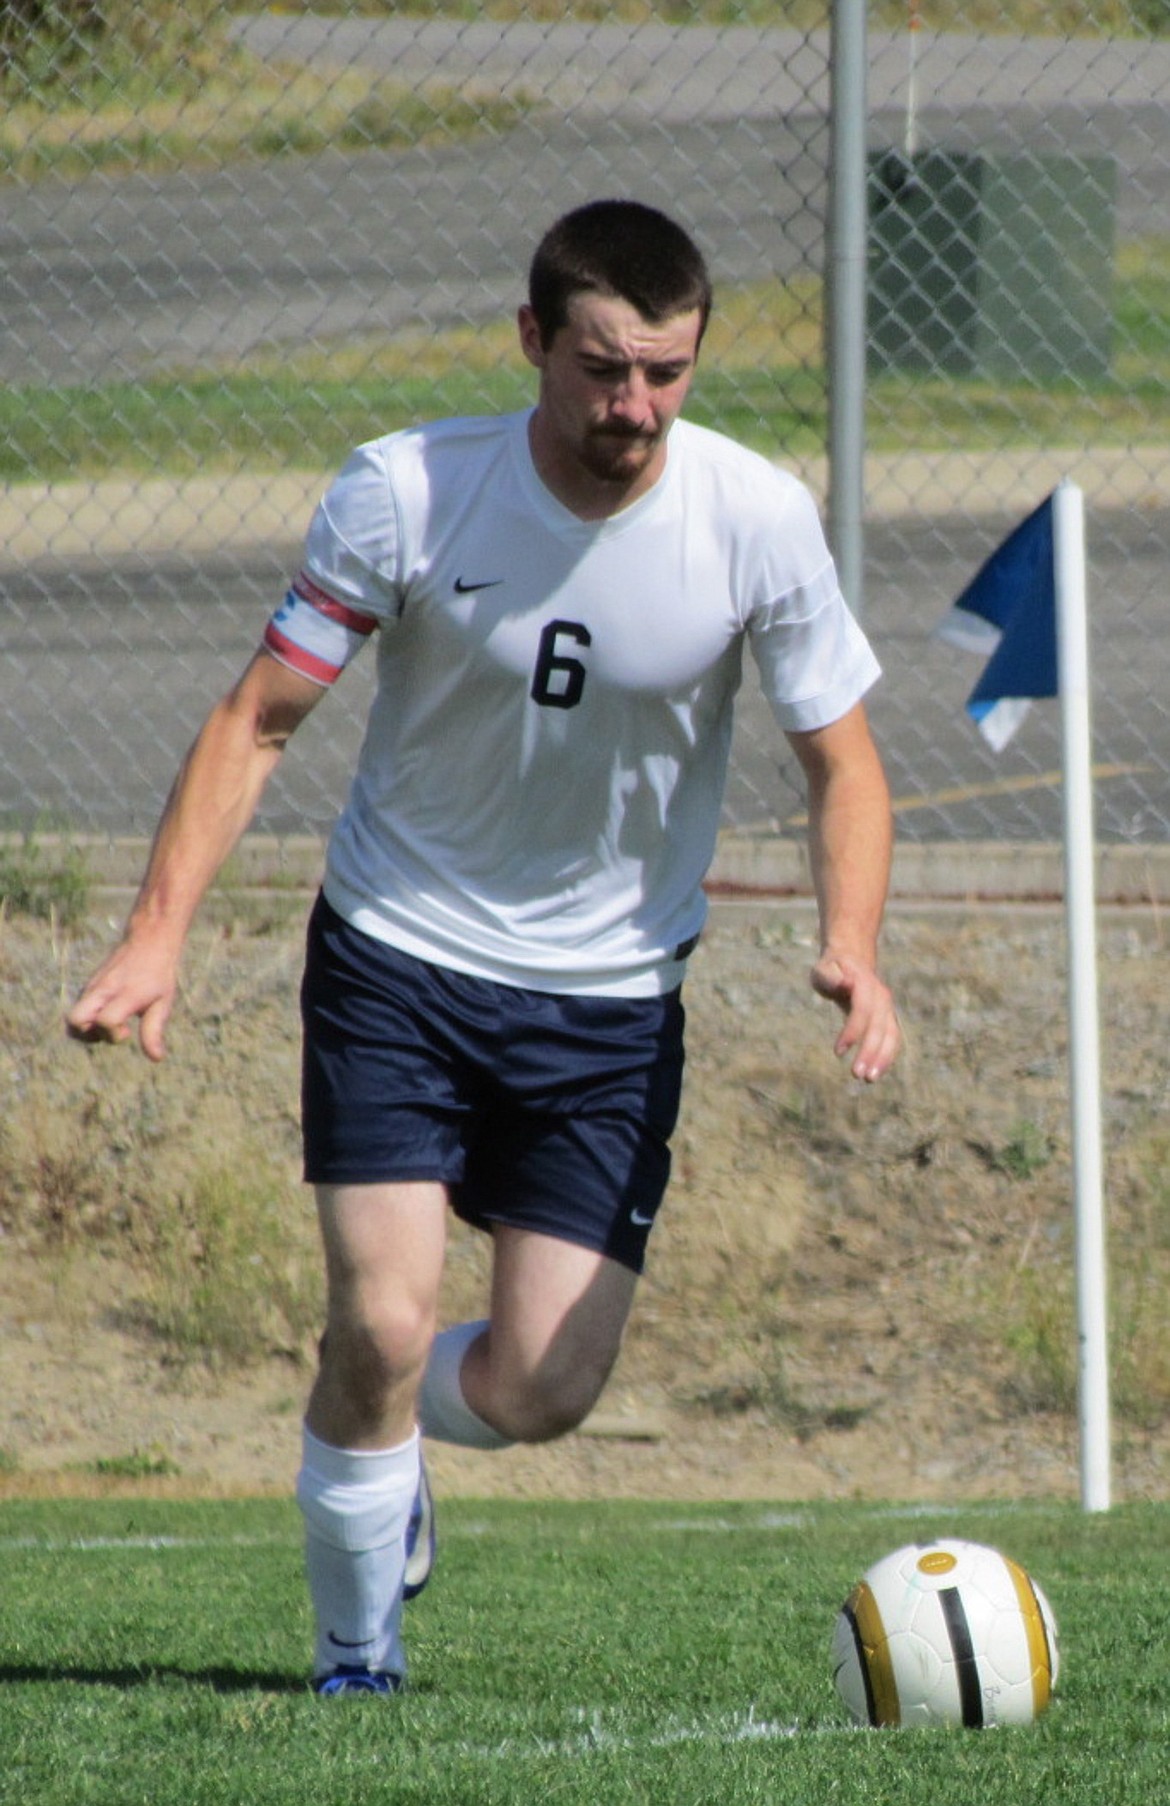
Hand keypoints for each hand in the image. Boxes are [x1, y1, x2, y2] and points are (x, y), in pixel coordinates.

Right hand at [66, 936, 179, 1063]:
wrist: (149, 941)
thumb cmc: (159, 975)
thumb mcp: (163, 1003)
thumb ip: (154, 1031)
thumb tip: (156, 1058)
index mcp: (124, 993)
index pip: (105, 1020)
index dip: (113, 1033)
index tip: (127, 1031)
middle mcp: (103, 989)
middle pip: (74, 1020)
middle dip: (89, 1035)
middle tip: (112, 1029)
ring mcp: (92, 986)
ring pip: (73, 1016)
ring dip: (88, 1028)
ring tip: (110, 1023)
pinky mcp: (89, 985)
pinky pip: (80, 1008)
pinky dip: (89, 1018)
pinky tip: (109, 1013)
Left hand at [810, 950, 900, 1082]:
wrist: (852, 963)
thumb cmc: (832, 969)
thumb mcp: (824, 969)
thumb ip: (830, 976)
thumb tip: (846, 983)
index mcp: (865, 984)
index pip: (862, 1010)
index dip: (852, 1031)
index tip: (837, 1052)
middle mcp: (881, 997)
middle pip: (879, 1026)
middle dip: (870, 1051)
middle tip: (857, 1075)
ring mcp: (887, 1008)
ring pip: (891, 1035)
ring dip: (883, 1058)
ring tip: (869, 1080)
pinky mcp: (888, 1019)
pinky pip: (892, 1039)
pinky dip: (886, 1057)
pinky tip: (875, 1073)